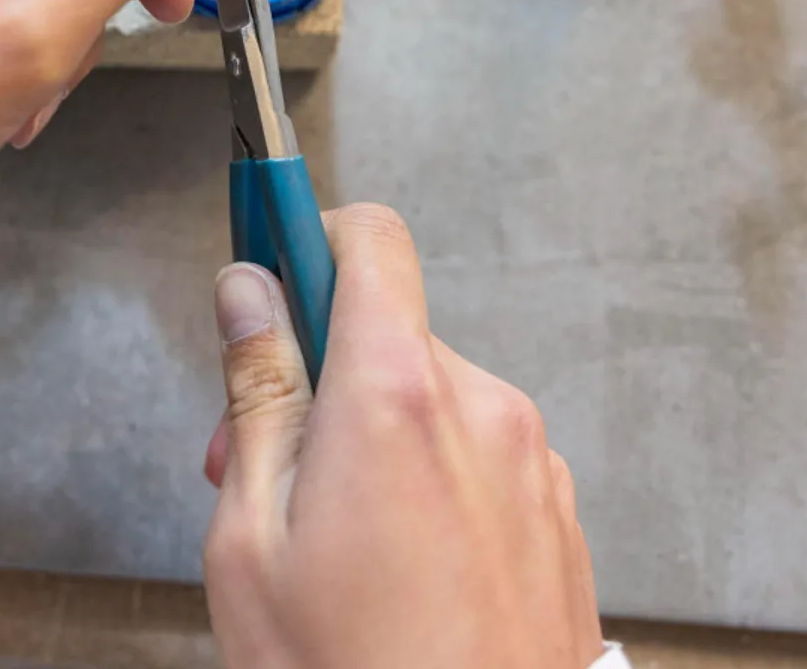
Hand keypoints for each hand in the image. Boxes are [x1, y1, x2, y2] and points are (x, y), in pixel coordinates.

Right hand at [202, 205, 603, 668]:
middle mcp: (483, 410)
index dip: (308, 236)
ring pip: (430, 400)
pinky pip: (477, 457)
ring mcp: (533, 465)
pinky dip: (428, 482)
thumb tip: (248, 295)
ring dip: (372, 437)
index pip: (368, 240)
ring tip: (329, 542)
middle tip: (260, 464)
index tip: (267, 252)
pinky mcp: (558, 516)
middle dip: (318, 376)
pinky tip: (393, 571)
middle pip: (387, 333)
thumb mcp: (252, 539)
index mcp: (399, 395)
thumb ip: (257, 395)